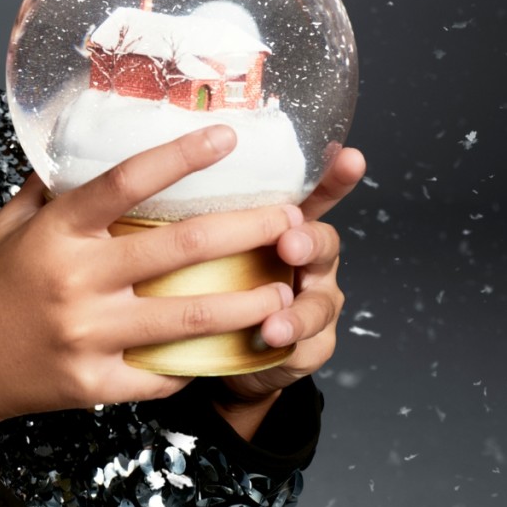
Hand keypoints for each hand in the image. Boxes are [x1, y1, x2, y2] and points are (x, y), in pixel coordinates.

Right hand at [0, 125, 305, 445]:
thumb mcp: (4, 227)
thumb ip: (46, 189)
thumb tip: (82, 149)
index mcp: (55, 233)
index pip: (125, 181)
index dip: (181, 156)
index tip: (226, 138)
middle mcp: (76, 280)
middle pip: (179, 248)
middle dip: (246, 231)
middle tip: (290, 220)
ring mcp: (87, 335)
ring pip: (187, 317)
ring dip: (245, 303)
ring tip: (285, 291)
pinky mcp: (93, 383)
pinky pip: (160, 373)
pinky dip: (195, 361)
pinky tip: (226, 351)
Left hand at [214, 146, 366, 427]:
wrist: (222, 350)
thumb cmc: (212, 280)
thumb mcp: (204, 240)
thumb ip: (198, 212)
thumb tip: (157, 168)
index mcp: (284, 226)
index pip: (313, 195)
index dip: (334, 177)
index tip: (349, 156)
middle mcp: (307, 259)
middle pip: (322, 243)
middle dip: (309, 241)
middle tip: (290, 243)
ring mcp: (314, 301)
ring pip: (320, 301)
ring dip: (299, 310)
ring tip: (275, 322)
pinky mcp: (312, 344)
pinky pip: (310, 344)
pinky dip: (290, 344)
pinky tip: (272, 342)